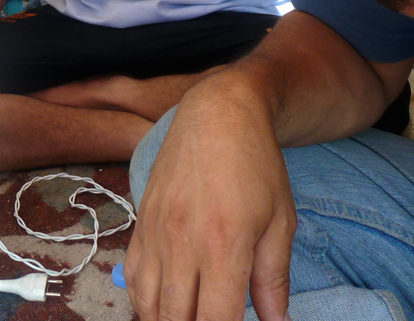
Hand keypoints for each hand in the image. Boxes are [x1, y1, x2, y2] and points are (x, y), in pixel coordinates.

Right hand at [124, 85, 295, 320]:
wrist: (218, 114)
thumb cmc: (256, 165)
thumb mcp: (281, 222)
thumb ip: (274, 280)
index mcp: (224, 247)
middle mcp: (182, 243)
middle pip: (175, 320)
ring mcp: (156, 233)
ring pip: (148, 305)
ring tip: (189, 319)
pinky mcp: (141, 222)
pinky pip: (132, 277)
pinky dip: (145, 301)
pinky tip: (163, 307)